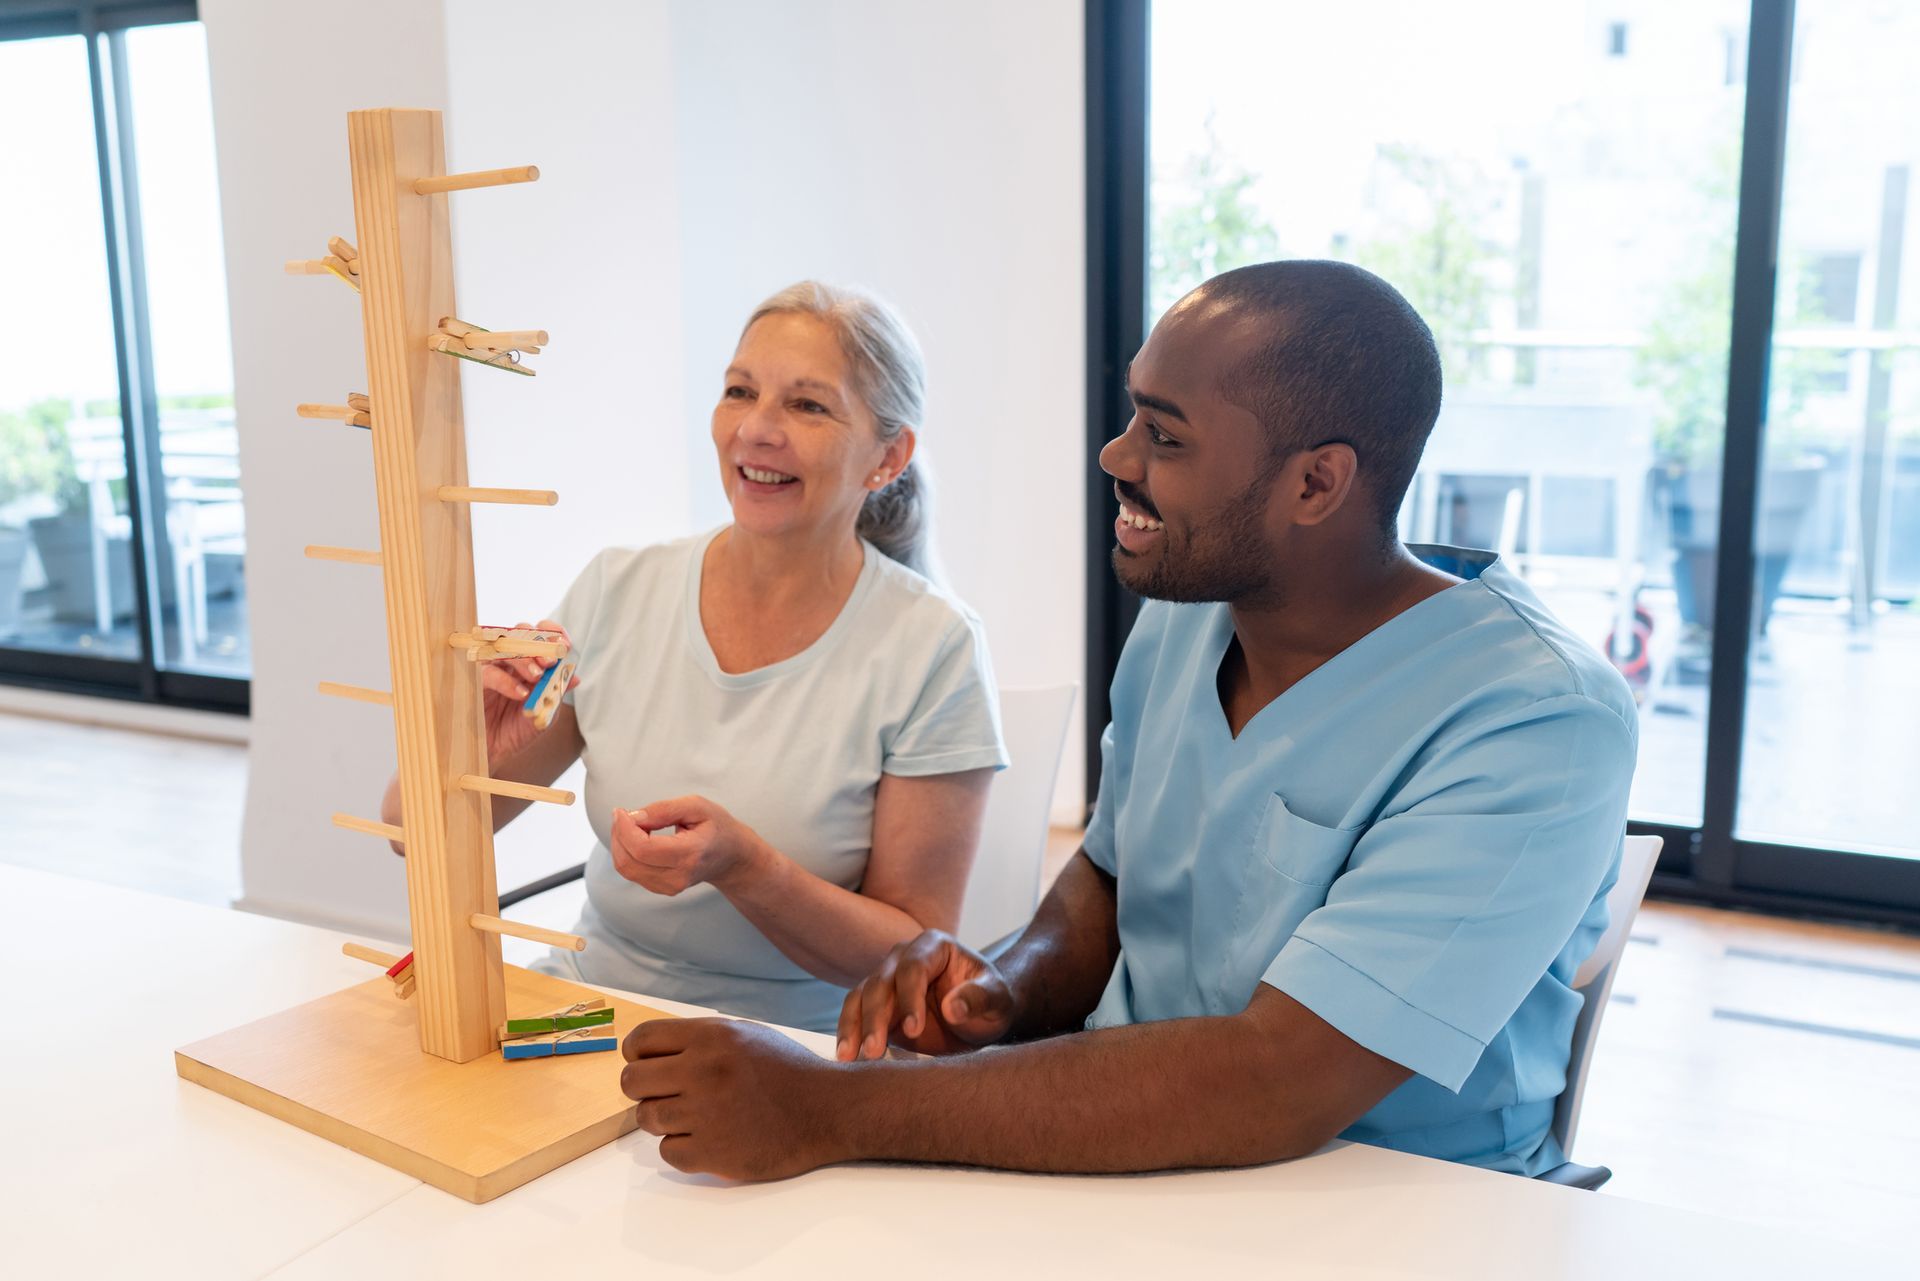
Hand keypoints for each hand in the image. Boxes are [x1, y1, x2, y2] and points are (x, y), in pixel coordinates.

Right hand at [479, 618, 576, 761]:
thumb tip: (575, 676)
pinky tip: (521, 693)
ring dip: (523, 658)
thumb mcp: (544, 713)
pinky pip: (489, 673)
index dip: (554, 635)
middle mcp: (511, 659)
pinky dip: (506, 681)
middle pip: (521, 632)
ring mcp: (492, 667)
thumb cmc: (518, 729)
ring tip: (537, 676)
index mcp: (531, 661)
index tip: (565, 646)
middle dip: (538, 643)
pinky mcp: (475, 681)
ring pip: (504, 647)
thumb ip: (555, 693)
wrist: (494, 752)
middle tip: (550, 661)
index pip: (542, 635)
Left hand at [610, 796, 768, 895]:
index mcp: (690, 854)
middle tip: (624, 815)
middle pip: (629, 861)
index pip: (642, 849)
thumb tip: (632, 817)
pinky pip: (630, 872)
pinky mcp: (661, 889)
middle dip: (618, 834)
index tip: (621, 811)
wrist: (731, 857)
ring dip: (620, 843)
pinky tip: (637, 838)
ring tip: (632, 825)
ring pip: (625, 868)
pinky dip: (626, 852)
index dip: (624, 829)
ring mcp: (669, 887)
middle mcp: (678, 877)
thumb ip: (663, 810)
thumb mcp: (697, 806)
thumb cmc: (716, 827)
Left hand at [621, 1018, 845, 1180]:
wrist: (828, 1109)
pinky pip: (668, 1153)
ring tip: (694, 1117)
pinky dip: (683, 1149)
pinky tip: (708, 1139)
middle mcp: (704, 1071)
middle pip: (632, 1081)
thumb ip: (699, 1040)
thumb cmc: (786, 1071)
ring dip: (664, 1120)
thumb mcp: (745, 1034)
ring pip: (646, 1119)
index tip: (648, 1064)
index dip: (637, 1055)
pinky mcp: (713, 1153)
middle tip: (665, 1095)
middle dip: (644, 1089)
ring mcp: (706, 1114)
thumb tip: (650, 1052)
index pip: (640, 1041)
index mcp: (711, 1037)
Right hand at [838, 930, 1015, 1061]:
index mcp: (934, 946)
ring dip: (853, 1026)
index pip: (913, 967)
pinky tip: (846, 1056)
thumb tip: (952, 1008)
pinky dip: (849, 1034)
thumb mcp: (997, 1000)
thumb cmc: (990, 1002)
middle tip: (874, 1051)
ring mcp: (887, 979)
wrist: (978, 1017)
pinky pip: (855, 1014)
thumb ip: (979, 998)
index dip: (910, 998)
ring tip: (849, 1056)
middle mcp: (904, 957)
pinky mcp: (877, 1005)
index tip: (914, 1030)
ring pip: (860, 996)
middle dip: (875, 1017)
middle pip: (881, 982)